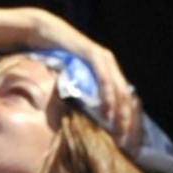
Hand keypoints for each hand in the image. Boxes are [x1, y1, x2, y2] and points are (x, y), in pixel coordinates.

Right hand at [23, 8, 141, 152]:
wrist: (44, 33)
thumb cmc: (55, 57)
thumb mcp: (71, 79)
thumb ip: (80, 93)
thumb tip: (80, 118)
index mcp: (108, 71)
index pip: (123, 98)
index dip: (126, 118)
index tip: (124, 137)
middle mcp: (110, 65)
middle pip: (126, 96)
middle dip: (127, 119)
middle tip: (125, 140)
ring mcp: (104, 59)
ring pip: (119, 89)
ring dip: (120, 111)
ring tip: (119, 130)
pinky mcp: (93, 54)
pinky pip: (104, 78)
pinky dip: (107, 96)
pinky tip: (107, 111)